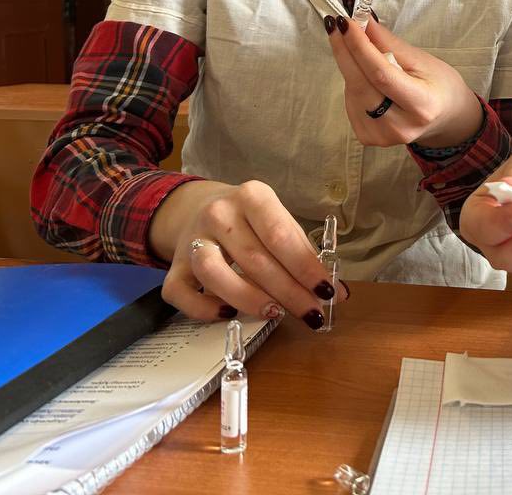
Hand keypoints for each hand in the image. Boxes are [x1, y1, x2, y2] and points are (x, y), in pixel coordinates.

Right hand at [151, 179, 345, 324]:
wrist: (198, 208)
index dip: (306, 268)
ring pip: (213, 271)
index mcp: (252, 197)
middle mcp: (218, 213)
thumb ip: (304, 253)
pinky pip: (181, 293)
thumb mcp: (279, 222)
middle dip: (288, 292)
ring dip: (247, 297)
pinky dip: (203, 308)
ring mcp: (192, 239)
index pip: (281, 236)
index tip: (328, 292)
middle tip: (311, 313)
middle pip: (254, 258)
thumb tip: (337, 293)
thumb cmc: (251, 221)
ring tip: (274, 312)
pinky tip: (229, 313)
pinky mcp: (173, 267)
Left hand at [325, 14, 483, 147]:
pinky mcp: (369, 138)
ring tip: (361, 53)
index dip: (359, 47)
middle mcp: (400, 126)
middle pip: (360, 84)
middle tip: (338, 25)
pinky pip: (351, 103)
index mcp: (421, 105)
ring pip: (352, 92)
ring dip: (350, 66)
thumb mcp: (421, 59)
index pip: (381, 74)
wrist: (445, 117)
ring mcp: (382, 136)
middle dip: (345, 51)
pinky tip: (365, 78)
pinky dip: (353, 83)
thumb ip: (388, 43)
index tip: (345, 23)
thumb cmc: (437, 84)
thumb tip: (362, 22)